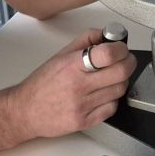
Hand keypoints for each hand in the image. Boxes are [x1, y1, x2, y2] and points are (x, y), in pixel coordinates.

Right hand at [6, 28, 135, 140]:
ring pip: (120, 90)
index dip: (121, 48)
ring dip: (121, 81)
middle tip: (125, 60)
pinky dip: (112, 99)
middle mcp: (79, 85)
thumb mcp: (61, 54)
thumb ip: (85, 40)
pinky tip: (103, 94)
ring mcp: (83, 105)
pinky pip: (112, 108)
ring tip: (111, 77)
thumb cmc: (42, 82)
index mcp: (73, 65)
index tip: (121, 47)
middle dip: (128, 63)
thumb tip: (106, 33)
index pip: (108, 54)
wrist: (25, 111)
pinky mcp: (85, 122)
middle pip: (121, 73)